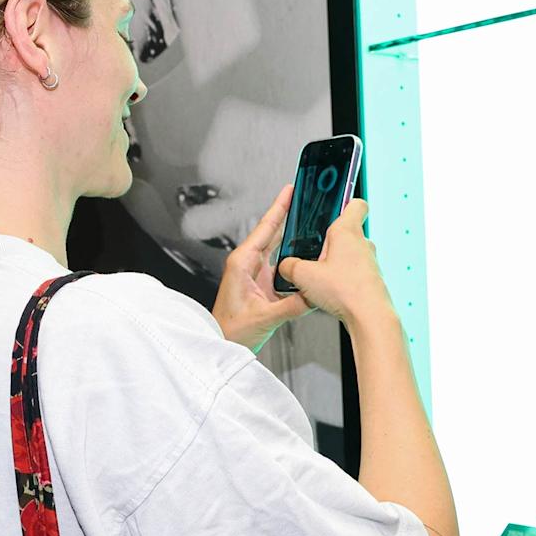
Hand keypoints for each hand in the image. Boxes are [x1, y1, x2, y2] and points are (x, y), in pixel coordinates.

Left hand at [212, 184, 314, 352]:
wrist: (221, 345)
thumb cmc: (229, 331)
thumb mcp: (264, 318)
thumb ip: (291, 306)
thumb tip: (313, 294)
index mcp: (242, 263)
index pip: (264, 228)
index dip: (279, 208)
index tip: (289, 190)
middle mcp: (248, 265)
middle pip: (272, 233)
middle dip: (288, 215)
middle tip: (304, 198)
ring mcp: (256, 274)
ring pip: (278, 248)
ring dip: (293, 236)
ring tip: (310, 223)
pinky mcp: (263, 285)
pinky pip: (282, 266)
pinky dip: (295, 259)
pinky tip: (307, 256)